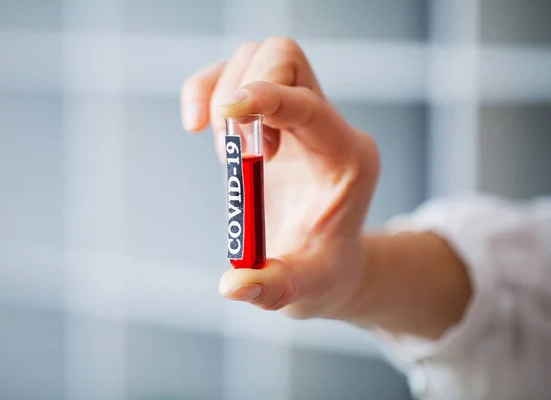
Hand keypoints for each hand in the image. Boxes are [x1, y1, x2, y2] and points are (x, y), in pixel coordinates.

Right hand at [181, 37, 379, 320]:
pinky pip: (235, 75)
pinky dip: (207, 90)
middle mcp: (327, 125)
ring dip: (224, 96)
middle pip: (284, 58)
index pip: (308, 104)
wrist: (326, 262)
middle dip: (243, 92)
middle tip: (235, 155)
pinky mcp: (270, 117)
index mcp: (347, 157)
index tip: (225, 113)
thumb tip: (233, 286)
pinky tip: (203, 129)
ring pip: (256, 57)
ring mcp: (298, 114)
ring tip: (230, 158)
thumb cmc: (322, 273)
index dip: (266, 97)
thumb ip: (274, 287)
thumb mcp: (305, 287)